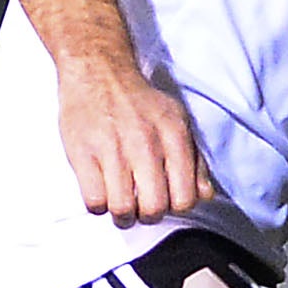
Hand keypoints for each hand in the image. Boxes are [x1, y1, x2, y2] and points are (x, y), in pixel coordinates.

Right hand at [56, 52, 216, 224]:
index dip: (175, 207)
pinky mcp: (82, 153)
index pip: (185, 198)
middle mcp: (145, 144)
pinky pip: (93, 201)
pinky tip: (101, 191)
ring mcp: (112, 150)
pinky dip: (98, 205)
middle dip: (148, 216)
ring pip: (121, 209)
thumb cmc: (140, 101)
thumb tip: (206, 195)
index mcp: (174, 137)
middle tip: (141, 207)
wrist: (99, 72)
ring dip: (122, 216)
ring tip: (120, 205)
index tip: (166, 200)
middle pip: (153, 208)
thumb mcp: (177, 122)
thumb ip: (195, 160)